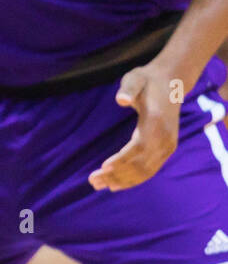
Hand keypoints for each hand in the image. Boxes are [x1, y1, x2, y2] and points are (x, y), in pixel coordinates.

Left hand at [88, 64, 181, 190]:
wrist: (170, 83)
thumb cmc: (147, 81)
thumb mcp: (135, 78)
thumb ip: (128, 88)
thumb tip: (122, 99)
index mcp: (157, 123)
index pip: (139, 147)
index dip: (122, 159)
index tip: (103, 167)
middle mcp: (166, 139)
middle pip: (140, 164)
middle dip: (116, 174)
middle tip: (93, 181)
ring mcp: (168, 146)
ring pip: (145, 171)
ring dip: (122, 180)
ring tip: (99, 185)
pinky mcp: (166, 150)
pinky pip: (150, 170)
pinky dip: (134, 179)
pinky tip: (116, 184)